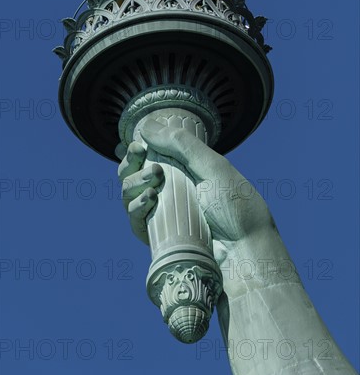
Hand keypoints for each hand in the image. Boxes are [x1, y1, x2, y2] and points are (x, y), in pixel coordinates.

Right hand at [117, 119, 272, 257]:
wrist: (244, 248)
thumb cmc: (235, 205)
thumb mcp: (212, 167)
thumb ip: (181, 144)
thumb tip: (146, 125)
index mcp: (183, 169)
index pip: (148, 155)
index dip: (137, 150)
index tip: (138, 146)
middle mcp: (169, 189)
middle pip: (132, 173)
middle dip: (131, 165)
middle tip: (147, 163)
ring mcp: (162, 213)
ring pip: (129, 194)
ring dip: (134, 183)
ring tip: (152, 182)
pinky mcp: (157, 235)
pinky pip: (135, 219)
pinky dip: (135, 207)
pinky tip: (149, 200)